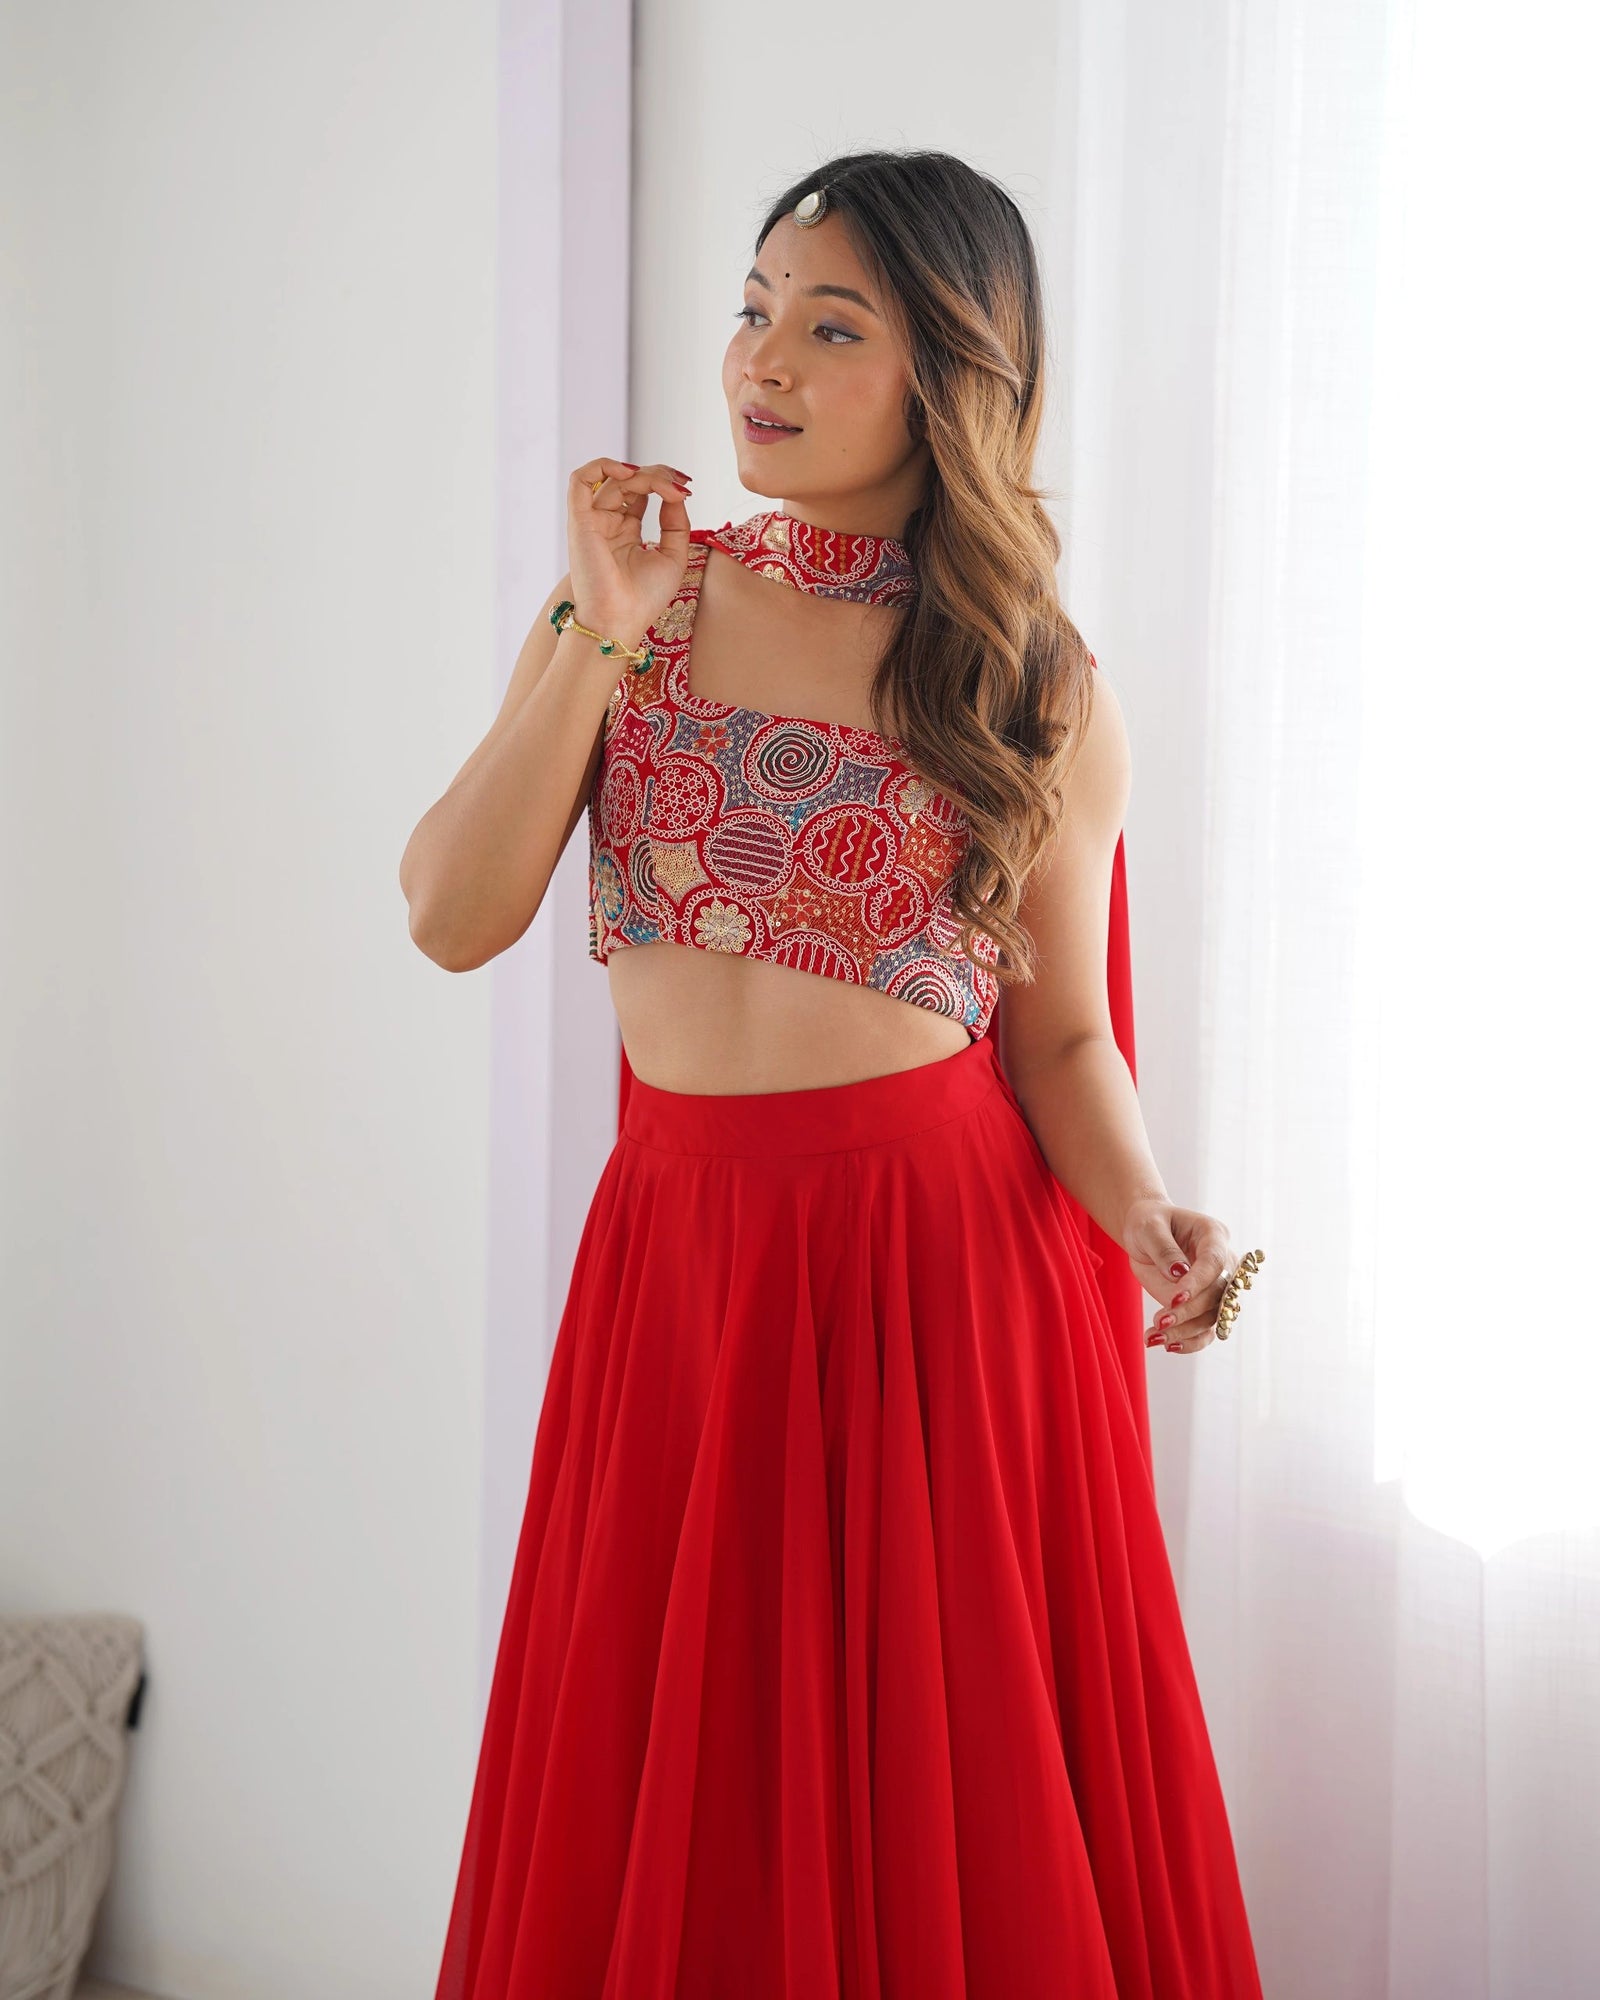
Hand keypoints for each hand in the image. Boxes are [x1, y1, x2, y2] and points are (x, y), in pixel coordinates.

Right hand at [567, 456, 694, 646]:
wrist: (620, 621)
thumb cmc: (643, 600)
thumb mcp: (673, 557)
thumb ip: (676, 523)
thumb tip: (677, 494)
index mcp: (626, 532)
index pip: (641, 493)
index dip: (663, 483)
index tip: (687, 489)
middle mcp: (607, 523)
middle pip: (629, 482)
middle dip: (658, 475)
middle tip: (680, 484)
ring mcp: (593, 521)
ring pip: (613, 478)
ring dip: (643, 474)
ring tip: (665, 484)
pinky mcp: (580, 521)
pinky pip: (580, 480)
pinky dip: (602, 466)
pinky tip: (630, 472)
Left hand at [1121, 1197, 1235, 1357]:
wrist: (1146, 1234)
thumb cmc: (1148, 1223)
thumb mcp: (1148, 1228)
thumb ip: (1163, 1249)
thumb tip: (1179, 1273)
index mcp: (1214, 1235)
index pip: (1214, 1262)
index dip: (1198, 1282)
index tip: (1174, 1298)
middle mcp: (1223, 1262)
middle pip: (1216, 1294)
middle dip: (1188, 1311)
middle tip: (1158, 1322)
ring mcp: (1216, 1286)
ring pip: (1211, 1317)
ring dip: (1184, 1331)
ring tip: (1154, 1337)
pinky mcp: (1204, 1306)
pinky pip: (1205, 1330)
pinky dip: (1189, 1342)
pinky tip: (1167, 1346)